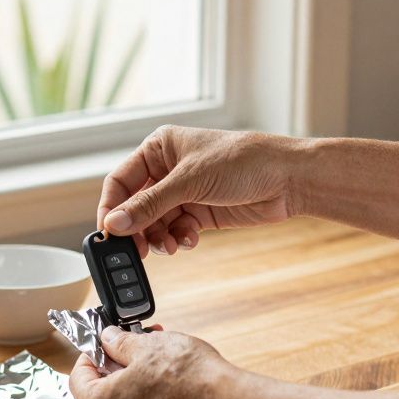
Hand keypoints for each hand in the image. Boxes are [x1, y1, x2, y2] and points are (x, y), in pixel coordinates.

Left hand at [68, 325, 236, 398]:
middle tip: (138, 356)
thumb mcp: (148, 346)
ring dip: (138, 398)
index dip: (90, 358)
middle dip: (118, 376)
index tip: (102, 348)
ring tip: (162, 375)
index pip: (77, 379)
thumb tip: (109, 339)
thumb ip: (119, 343)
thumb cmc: (189, 377)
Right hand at [98, 125, 302, 255]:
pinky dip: (178, 239)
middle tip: (138, 251)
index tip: (109, 234)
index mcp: (159, 148)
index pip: (121, 181)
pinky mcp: (200, 212)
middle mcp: (168, 170)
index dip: (111, 208)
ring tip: (170, 246)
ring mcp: (184, 192)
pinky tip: (188, 241)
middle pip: (136, 206)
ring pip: (155, 223)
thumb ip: (149, 205)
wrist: (288, 179)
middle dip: (137, 229)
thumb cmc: (243, 162)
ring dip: (159, 238)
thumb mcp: (190, 181)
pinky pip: (175, 230)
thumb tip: (114, 224)